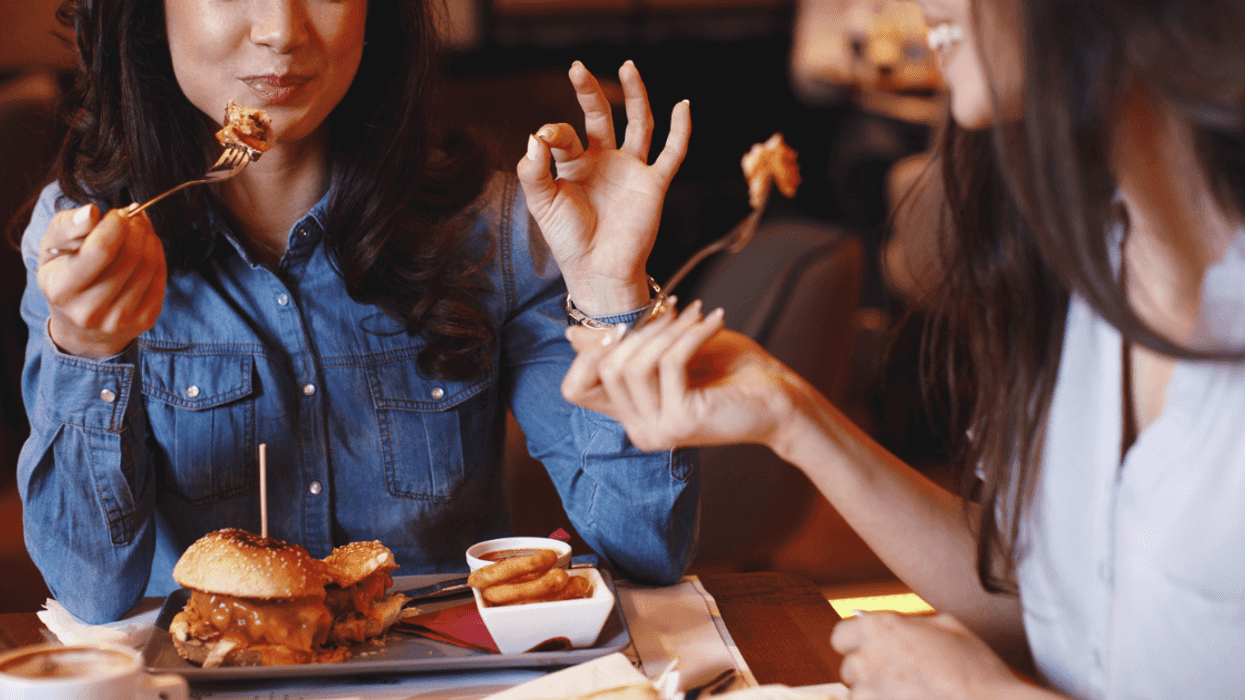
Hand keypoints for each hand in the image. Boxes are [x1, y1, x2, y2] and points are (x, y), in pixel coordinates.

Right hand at [37, 203, 165, 359]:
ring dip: (149, 237)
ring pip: (149, 264)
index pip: (100, 250)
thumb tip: (91, 212)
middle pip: (130, 255)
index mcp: (61, 290)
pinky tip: (146, 247)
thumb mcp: (52, 248)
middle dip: (135, 227)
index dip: (115, 224)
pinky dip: (157, 254)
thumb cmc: (65, 276)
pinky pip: (161, 276)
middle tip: (132, 216)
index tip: (117, 214)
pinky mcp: (144, 320)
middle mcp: (89, 311)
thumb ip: (67, 226)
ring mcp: (119, 319)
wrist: (80, 324)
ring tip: (138, 229)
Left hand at [516, 60, 690, 315]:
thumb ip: (533, 172)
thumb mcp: (543, 205)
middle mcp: (604, 161)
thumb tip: (534, 136)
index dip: (554, 132)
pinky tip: (682, 106)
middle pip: (601, 116)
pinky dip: (680, 130)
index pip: (565, 135)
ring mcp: (630, 170)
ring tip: (628, 67)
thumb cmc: (569, 241)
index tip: (545, 139)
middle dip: (589, 93)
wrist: (598, 272)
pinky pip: (672, 153)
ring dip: (635, 95)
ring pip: (638, 124)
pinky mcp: (653, 185)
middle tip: (577, 68)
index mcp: (574, 165)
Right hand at [561, 303, 807, 450]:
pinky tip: (713, 320)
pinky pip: (669, 364)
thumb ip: (627, 346)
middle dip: (639, 329)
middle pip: (606, 368)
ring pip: (634, 366)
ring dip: (666, 330)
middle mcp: (638, 431)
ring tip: (696, 313)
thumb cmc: (729, 371)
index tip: (625, 322)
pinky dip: (690, 334)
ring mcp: (658, 430)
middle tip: (676, 308)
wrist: (781, 398)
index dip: (587, 352)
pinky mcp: (682, 421)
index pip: (575, 389)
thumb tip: (572, 334)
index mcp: (631, 416)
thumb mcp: (670, 351)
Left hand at [831, 612, 1029, 699]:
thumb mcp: (947, 627)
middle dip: (869, 673)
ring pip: (859, 696)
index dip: (858, 644)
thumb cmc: (976, 671)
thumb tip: (897, 626)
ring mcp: (869, 694)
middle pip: (850, 668)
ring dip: (877, 696)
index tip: (873, 651)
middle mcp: (866, 660)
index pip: (842, 635)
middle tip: (900, 679)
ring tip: (910, 694)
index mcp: (879, 629)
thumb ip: (911, 624)